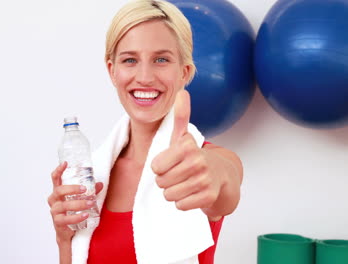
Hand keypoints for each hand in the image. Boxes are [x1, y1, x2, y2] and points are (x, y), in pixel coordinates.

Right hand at [47, 162, 102, 243]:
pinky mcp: (58, 222)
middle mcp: (54, 200)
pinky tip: (85, 215)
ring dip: (79, 204)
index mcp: (58, 192)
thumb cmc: (72, 212)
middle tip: (84, 189)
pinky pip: (66, 219)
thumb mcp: (81, 200)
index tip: (65, 163)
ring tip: (91, 203)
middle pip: (59, 191)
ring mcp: (55, 211)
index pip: (55, 178)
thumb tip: (99, 184)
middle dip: (72, 189)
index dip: (59, 170)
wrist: (68, 232)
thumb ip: (90, 192)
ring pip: (64, 205)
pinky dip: (77, 217)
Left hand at [151, 90, 222, 210]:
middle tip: (178, 173)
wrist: (219, 174)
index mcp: (187, 145)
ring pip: (169, 195)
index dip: (160, 166)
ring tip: (184, 183)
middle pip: (161, 182)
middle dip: (165, 180)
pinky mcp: (208, 196)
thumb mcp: (182, 137)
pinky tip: (191, 193)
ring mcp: (205, 179)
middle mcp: (198, 161)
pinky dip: (183, 202)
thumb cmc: (193, 156)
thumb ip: (179, 116)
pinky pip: (180, 205)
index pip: (155, 167)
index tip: (171, 161)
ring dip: (173, 192)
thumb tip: (183, 91)